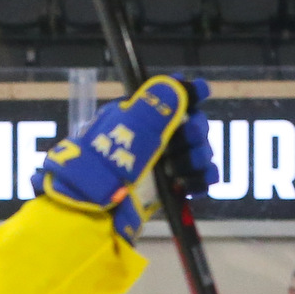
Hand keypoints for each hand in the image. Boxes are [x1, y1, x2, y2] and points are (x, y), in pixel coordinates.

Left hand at [34, 74, 211, 242]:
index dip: (188, 92)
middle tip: (190, 136)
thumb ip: (158, 106)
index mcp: (136, 117)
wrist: (93, 211)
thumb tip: (181, 82)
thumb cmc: (106, 165)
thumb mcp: (129, 128)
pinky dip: (201, 179)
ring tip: (183, 168)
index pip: (168, 98)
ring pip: (196, 152)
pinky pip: (197, 180)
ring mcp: (160, 166)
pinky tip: (194, 182)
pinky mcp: (167, 191)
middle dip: (195, 130)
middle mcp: (150, 138)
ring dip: (198, 156)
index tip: (201, 91)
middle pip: (190, 125)